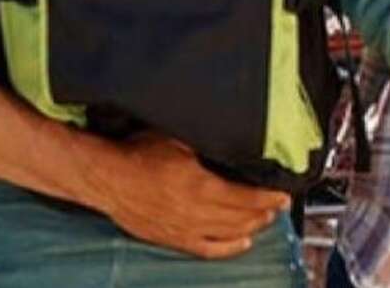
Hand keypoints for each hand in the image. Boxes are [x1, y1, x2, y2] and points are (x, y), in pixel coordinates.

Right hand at [83, 135, 289, 259]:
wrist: (107, 178)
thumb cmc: (137, 154)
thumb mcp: (176, 139)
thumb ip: (205, 146)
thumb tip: (229, 144)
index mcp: (199, 185)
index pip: (245, 196)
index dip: (267, 197)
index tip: (282, 194)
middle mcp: (195, 211)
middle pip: (242, 217)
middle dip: (264, 212)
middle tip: (277, 206)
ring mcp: (185, 228)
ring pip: (229, 234)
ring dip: (252, 228)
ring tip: (265, 220)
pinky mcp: (173, 239)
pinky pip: (208, 249)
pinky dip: (229, 248)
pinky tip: (243, 243)